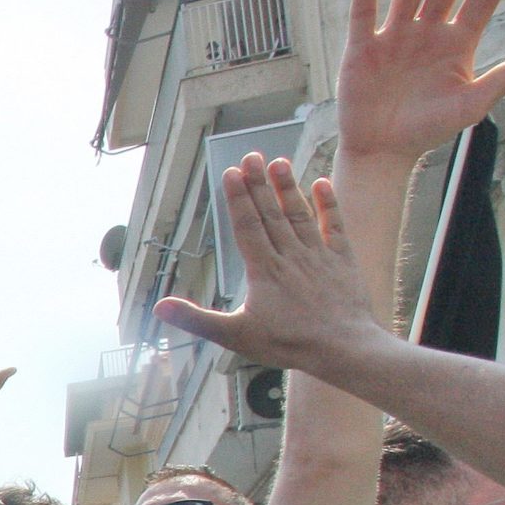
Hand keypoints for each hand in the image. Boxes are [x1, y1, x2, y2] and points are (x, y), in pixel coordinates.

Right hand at [153, 155, 390, 373]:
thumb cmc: (289, 344)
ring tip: (278, 162)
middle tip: (251, 156)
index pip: (247, 226)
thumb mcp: (236, 336)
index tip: (231, 172)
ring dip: (287, 187)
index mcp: (264, 270)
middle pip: (271, 213)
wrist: (344, 348)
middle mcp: (290, 255)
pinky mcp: (342, 261)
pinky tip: (321, 184)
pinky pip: (334, 226)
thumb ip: (197, 319)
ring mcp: (318, 255)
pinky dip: (328, 204)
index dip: (237, 198)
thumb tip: (160, 306)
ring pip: (299, 214)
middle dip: (259, 184)